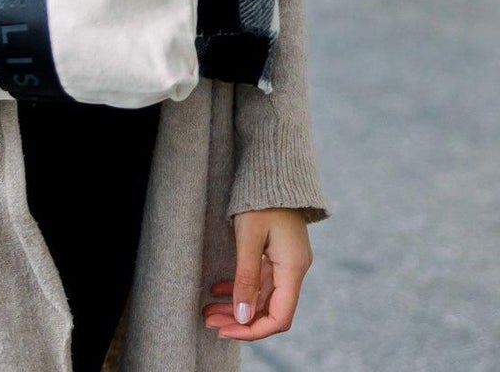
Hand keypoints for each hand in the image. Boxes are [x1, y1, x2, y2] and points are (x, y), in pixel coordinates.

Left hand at [203, 208, 311, 340]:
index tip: (226, 331)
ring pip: (260, 296)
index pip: (279, 318)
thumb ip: (246, 278)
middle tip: (208, 321)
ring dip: (235, 305)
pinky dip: (238, 287)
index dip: (253, 330)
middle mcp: (292, 269)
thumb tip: (243, 317)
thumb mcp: (249, 237)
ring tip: (207, 310)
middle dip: (239, 320)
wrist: (273, 168)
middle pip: (267, 309)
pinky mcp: (275, 253)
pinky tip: (216, 290)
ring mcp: (285, 261)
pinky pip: (258, 279)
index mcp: (293, 268)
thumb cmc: (261, 199)